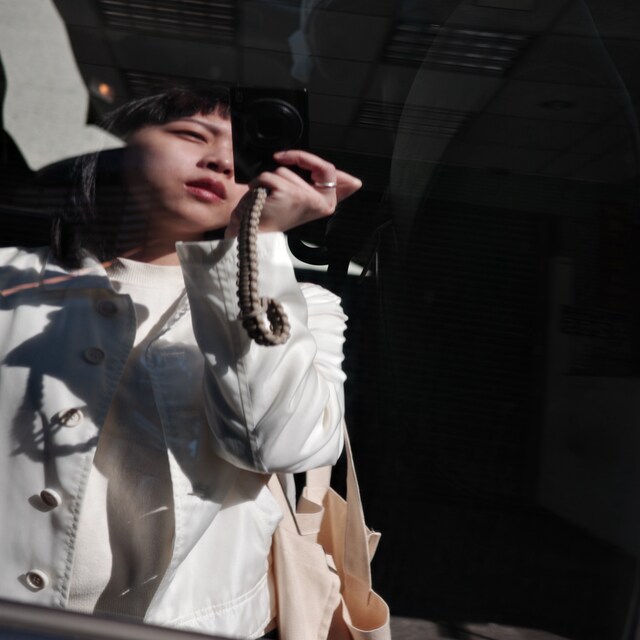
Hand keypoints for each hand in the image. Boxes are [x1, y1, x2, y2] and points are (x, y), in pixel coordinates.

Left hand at [225, 150, 361, 237]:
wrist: (254, 233)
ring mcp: (306, 198)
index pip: (340, 179)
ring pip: (286, 170)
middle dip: (298, 158)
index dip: (334, 169)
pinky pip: (269, 175)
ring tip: (270, 199)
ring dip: (272, 180)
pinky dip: (259, 184)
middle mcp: (321, 204)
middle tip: (280, 158)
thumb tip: (355, 183)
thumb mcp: (304, 201)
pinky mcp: (289, 193)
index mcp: (326, 205)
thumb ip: (323, 187)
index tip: (318, 163)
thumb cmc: (275, 217)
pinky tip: (262, 199)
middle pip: (321, 166)